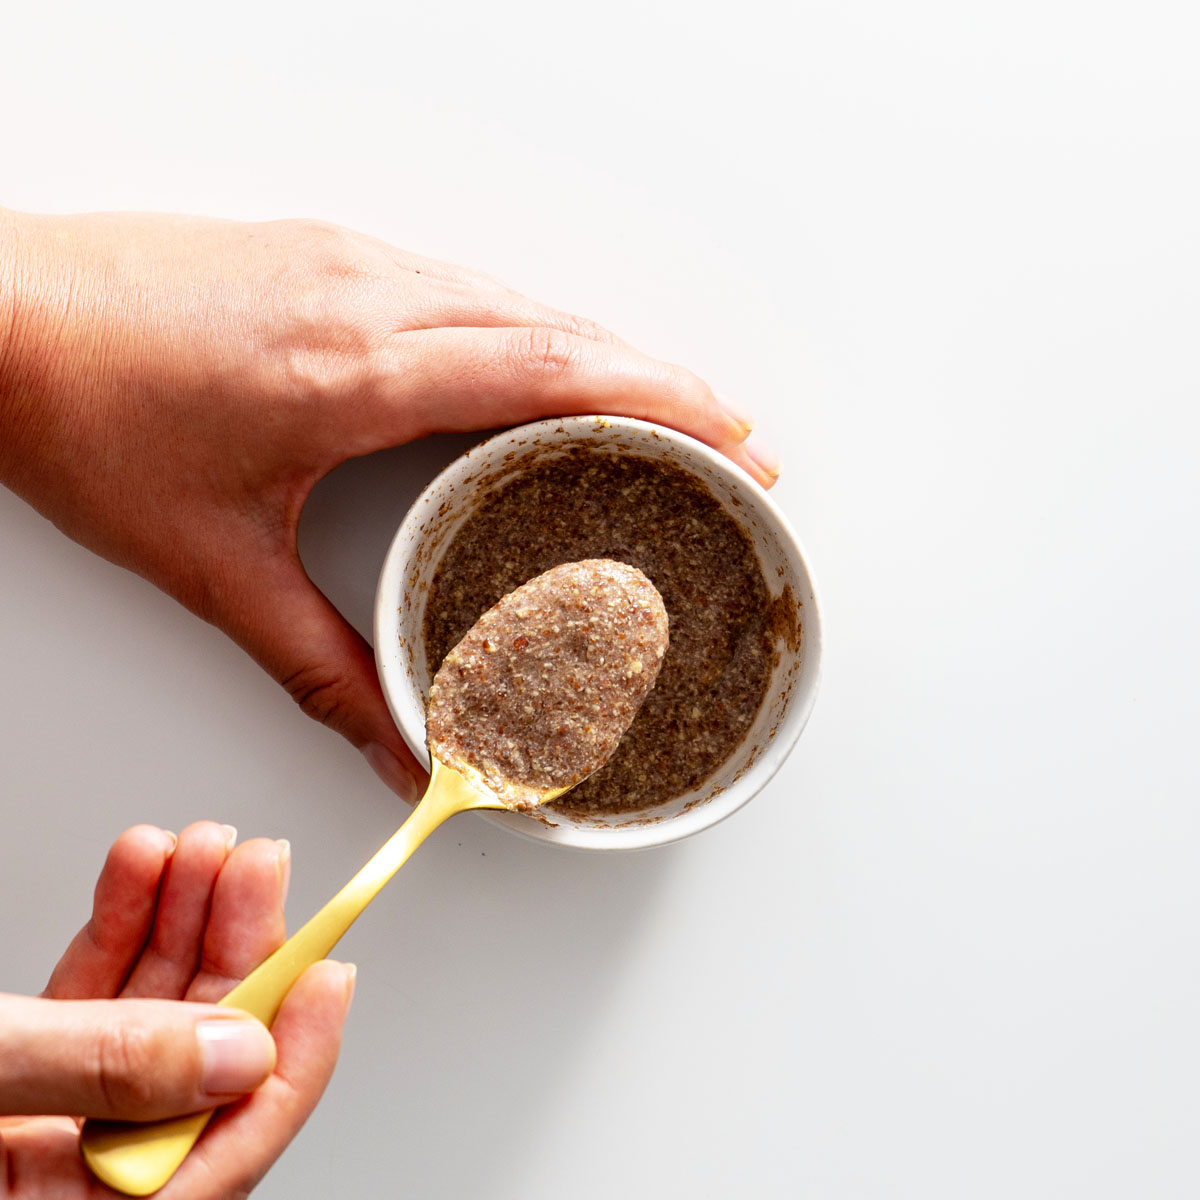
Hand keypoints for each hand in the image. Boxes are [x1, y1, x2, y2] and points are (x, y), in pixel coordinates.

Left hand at [0, 210, 776, 799]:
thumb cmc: (85, 416)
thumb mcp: (209, 564)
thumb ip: (314, 665)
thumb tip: (392, 742)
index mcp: (357, 368)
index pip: (552, 369)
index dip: (660, 399)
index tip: (732, 433)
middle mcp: (371, 295)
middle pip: (562, 324)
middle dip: (665, 377)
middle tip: (733, 431)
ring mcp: (352, 261)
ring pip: (522, 296)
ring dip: (607, 345)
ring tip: (668, 399)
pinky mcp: (329, 251)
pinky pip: (470, 282)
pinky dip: (540, 325)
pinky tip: (555, 358)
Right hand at [0, 823, 352, 1197]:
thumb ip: (105, 1070)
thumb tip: (239, 1051)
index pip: (227, 1152)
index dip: (294, 1059)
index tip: (330, 974)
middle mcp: (69, 1171)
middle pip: (200, 1059)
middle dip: (239, 949)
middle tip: (261, 870)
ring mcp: (50, 1113)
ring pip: (151, 1008)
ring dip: (185, 915)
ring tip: (207, 849)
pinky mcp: (25, 1060)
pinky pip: (94, 989)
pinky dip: (123, 920)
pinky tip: (145, 865)